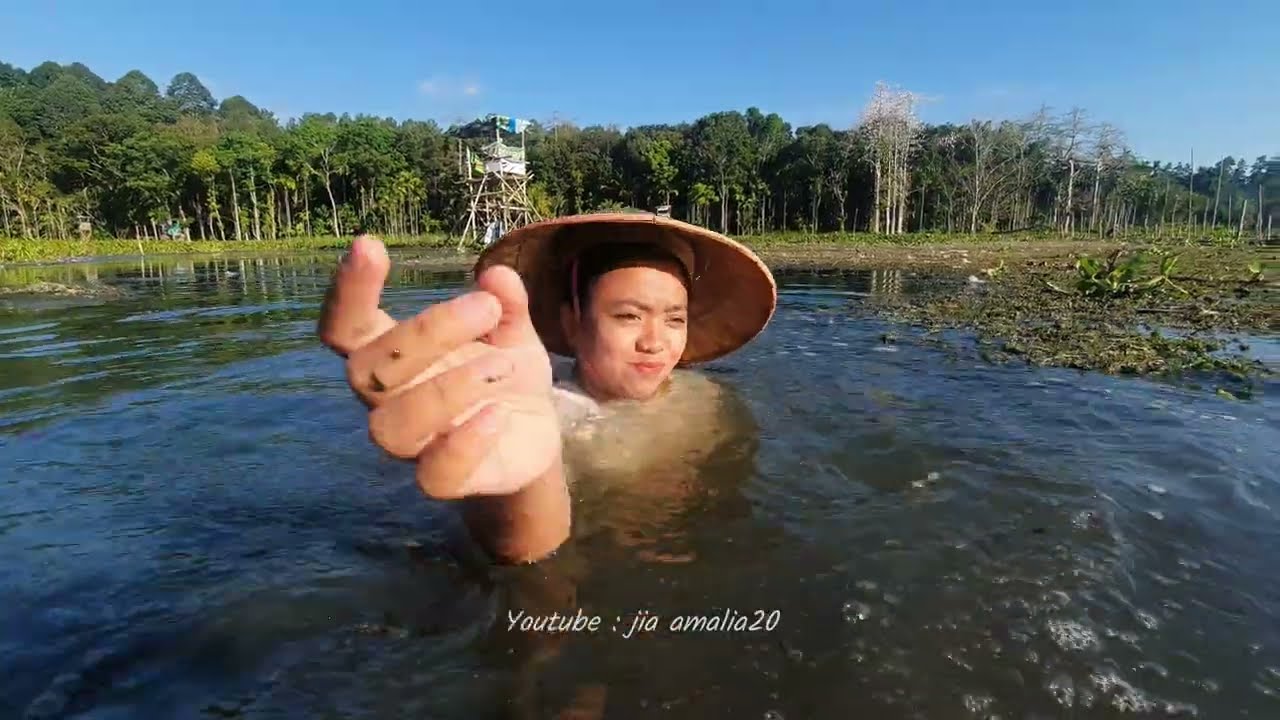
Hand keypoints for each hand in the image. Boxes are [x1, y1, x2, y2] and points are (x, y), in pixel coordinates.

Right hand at [318, 235, 561, 499]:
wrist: (533, 439)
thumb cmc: (504, 377)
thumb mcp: (513, 332)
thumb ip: (507, 306)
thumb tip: (499, 276)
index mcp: (392, 356)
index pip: (344, 327)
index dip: (347, 291)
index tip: (369, 245)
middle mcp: (390, 400)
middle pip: (367, 371)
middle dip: (424, 333)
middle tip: (485, 307)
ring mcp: (416, 445)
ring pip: (392, 427)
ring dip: (446, 390)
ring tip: (505, 365)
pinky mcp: (449, 480)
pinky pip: (434, 477)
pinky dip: (463, 444)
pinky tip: (497, 414)